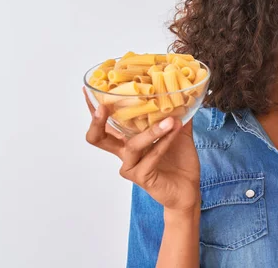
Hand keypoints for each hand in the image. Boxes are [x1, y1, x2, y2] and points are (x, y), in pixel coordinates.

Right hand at [83, 87, 201, 213]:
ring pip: (132, 145)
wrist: (188, 189)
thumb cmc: (180, 161)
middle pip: (98, 138)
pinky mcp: (141, 177)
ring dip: (152, 131)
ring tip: (170, 120)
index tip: (89, 89)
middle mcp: (124, 153)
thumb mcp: (179, 133)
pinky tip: (175, 131)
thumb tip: (184, 94)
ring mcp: (131, 166)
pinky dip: (164, 142)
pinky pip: (151, 156)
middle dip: (97, 121)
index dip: (94, 109)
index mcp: (128, 140)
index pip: (106, 124)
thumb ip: (177, 115)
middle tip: (103, 106)